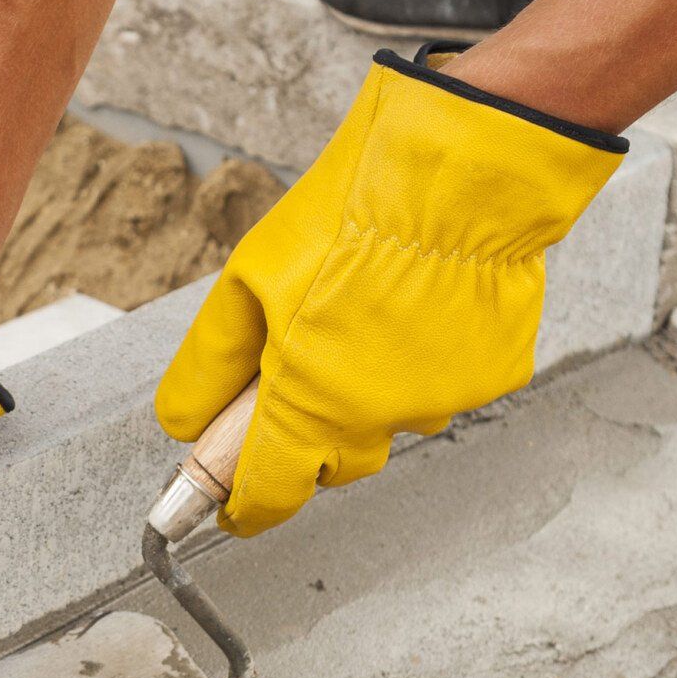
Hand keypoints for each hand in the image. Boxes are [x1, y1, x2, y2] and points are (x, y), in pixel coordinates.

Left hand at [155, 44, 625, 536]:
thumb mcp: (244, 284)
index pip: (269, 495)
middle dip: (305, 436)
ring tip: (362, 315)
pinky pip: (444, 386)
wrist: (458, 169)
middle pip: (331, 462)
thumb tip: (182, 423)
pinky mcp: (493, 376)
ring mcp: (441, 402)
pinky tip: (416, 306)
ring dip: (368, 392)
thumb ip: (208, 368)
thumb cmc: (348, 216)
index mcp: (305, 405)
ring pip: (390, 419)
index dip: (245, 506)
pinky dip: (424, 361)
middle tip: (295, 373)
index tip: (231, 508)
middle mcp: (376, 419)